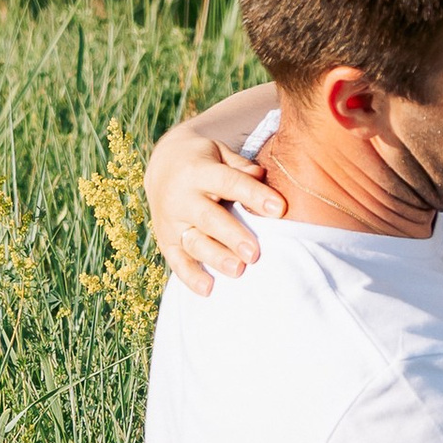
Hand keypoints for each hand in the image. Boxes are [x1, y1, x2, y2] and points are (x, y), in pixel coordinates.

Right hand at [148, 134, 277, 293]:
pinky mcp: (166, 240)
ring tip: (238, 271)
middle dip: (232, 236)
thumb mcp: (220, 152)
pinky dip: (190, 276)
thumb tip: (261, 175)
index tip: (279, 209)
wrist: (162, 165)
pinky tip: (208, 289)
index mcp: (199, 171)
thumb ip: (240, 166)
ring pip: (193, 242)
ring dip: (215, 258)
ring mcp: (171, 221)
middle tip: (254, 253)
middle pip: (209, 218)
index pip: (230, 183)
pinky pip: (176, 260)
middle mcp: (182, 197)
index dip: (254, 195)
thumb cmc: (205, 160)